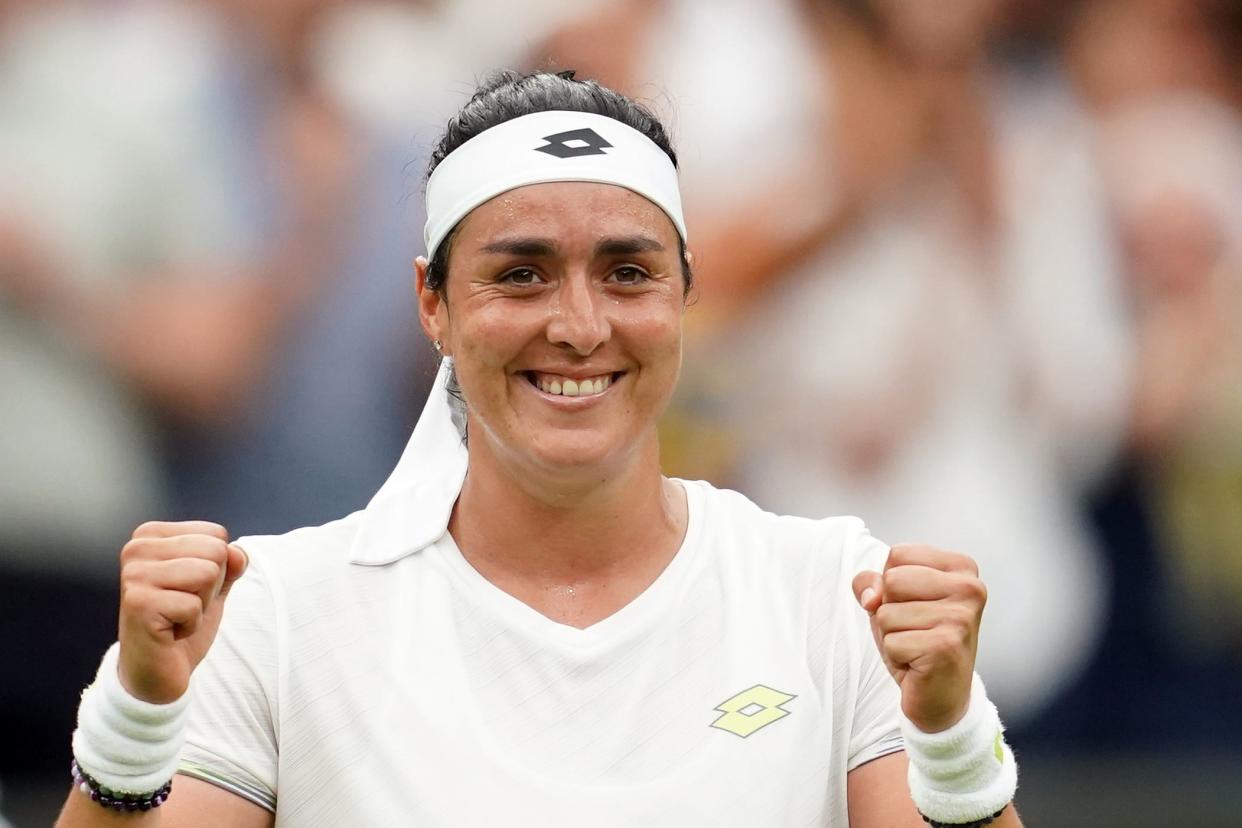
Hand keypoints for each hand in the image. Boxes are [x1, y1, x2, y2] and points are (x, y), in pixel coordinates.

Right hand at [117, 521, 247, 703]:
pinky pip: (194, 605)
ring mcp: (134, 575)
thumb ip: (230, 562)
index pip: (216, 534)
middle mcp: (136, 549)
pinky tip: (170, 632)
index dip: (216, 567)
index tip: (188, 589)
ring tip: (177, 617)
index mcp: (151, 535)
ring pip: (207, 574)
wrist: (156, 671)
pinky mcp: (138, 604)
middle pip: (215, 551)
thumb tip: (238, 553)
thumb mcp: (214, 584)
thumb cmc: (182, 621)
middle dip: (211, 586)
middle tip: (183, 606)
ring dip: (202, 604)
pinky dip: (192, 624)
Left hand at [851, 544, 986, 732]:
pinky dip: (896, 656)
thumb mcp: (892, 601)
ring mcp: (960, 617)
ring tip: (916, 646)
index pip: (898, 554)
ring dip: (892, 634)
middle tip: (914, 630)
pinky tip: (918, 663)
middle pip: (891, 580)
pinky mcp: (946, 646)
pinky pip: (891, 641)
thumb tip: (870, 596)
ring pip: (887, 612)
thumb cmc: (919, 640)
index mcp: (961, 568)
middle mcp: (969, 588)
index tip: (915, 605)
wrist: (942, 695)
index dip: (891, 583)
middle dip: (889, 609)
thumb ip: (872, 583)